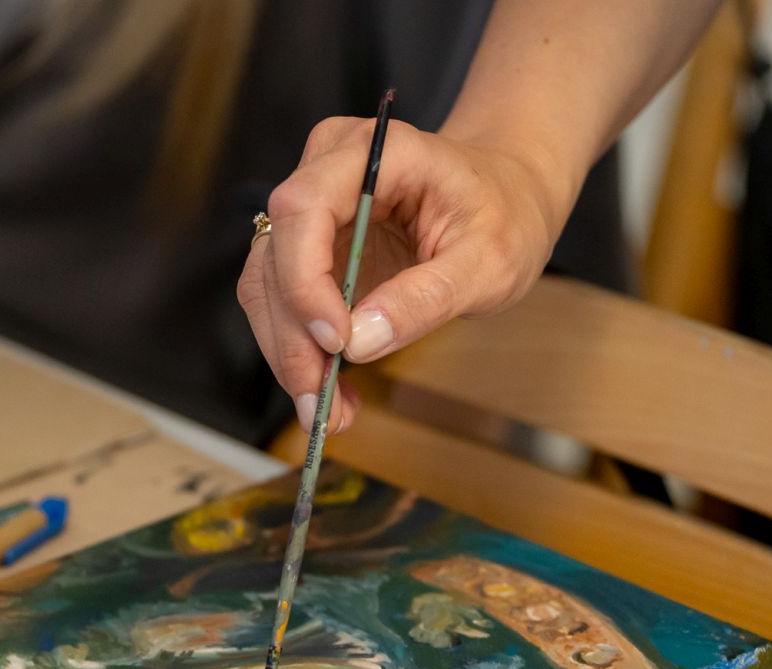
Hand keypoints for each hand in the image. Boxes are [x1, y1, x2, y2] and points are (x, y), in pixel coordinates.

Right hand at [238, 117, 567, 432]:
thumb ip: (428, 297)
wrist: (505, 196)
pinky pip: (282, 304)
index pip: (304, 207)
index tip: (337, 341)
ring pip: (266, 288)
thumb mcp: (490, 260)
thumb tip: (360, 343)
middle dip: (294, 338)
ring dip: (290, 355)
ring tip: (328, 412)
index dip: (305, 279)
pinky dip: (299, 353)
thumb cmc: (504, 214)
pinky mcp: (306, 249)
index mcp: (376, 153)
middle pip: (274, 257)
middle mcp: (326, 171)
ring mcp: (310, 211)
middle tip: (323, 405)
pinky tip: (329, 391)